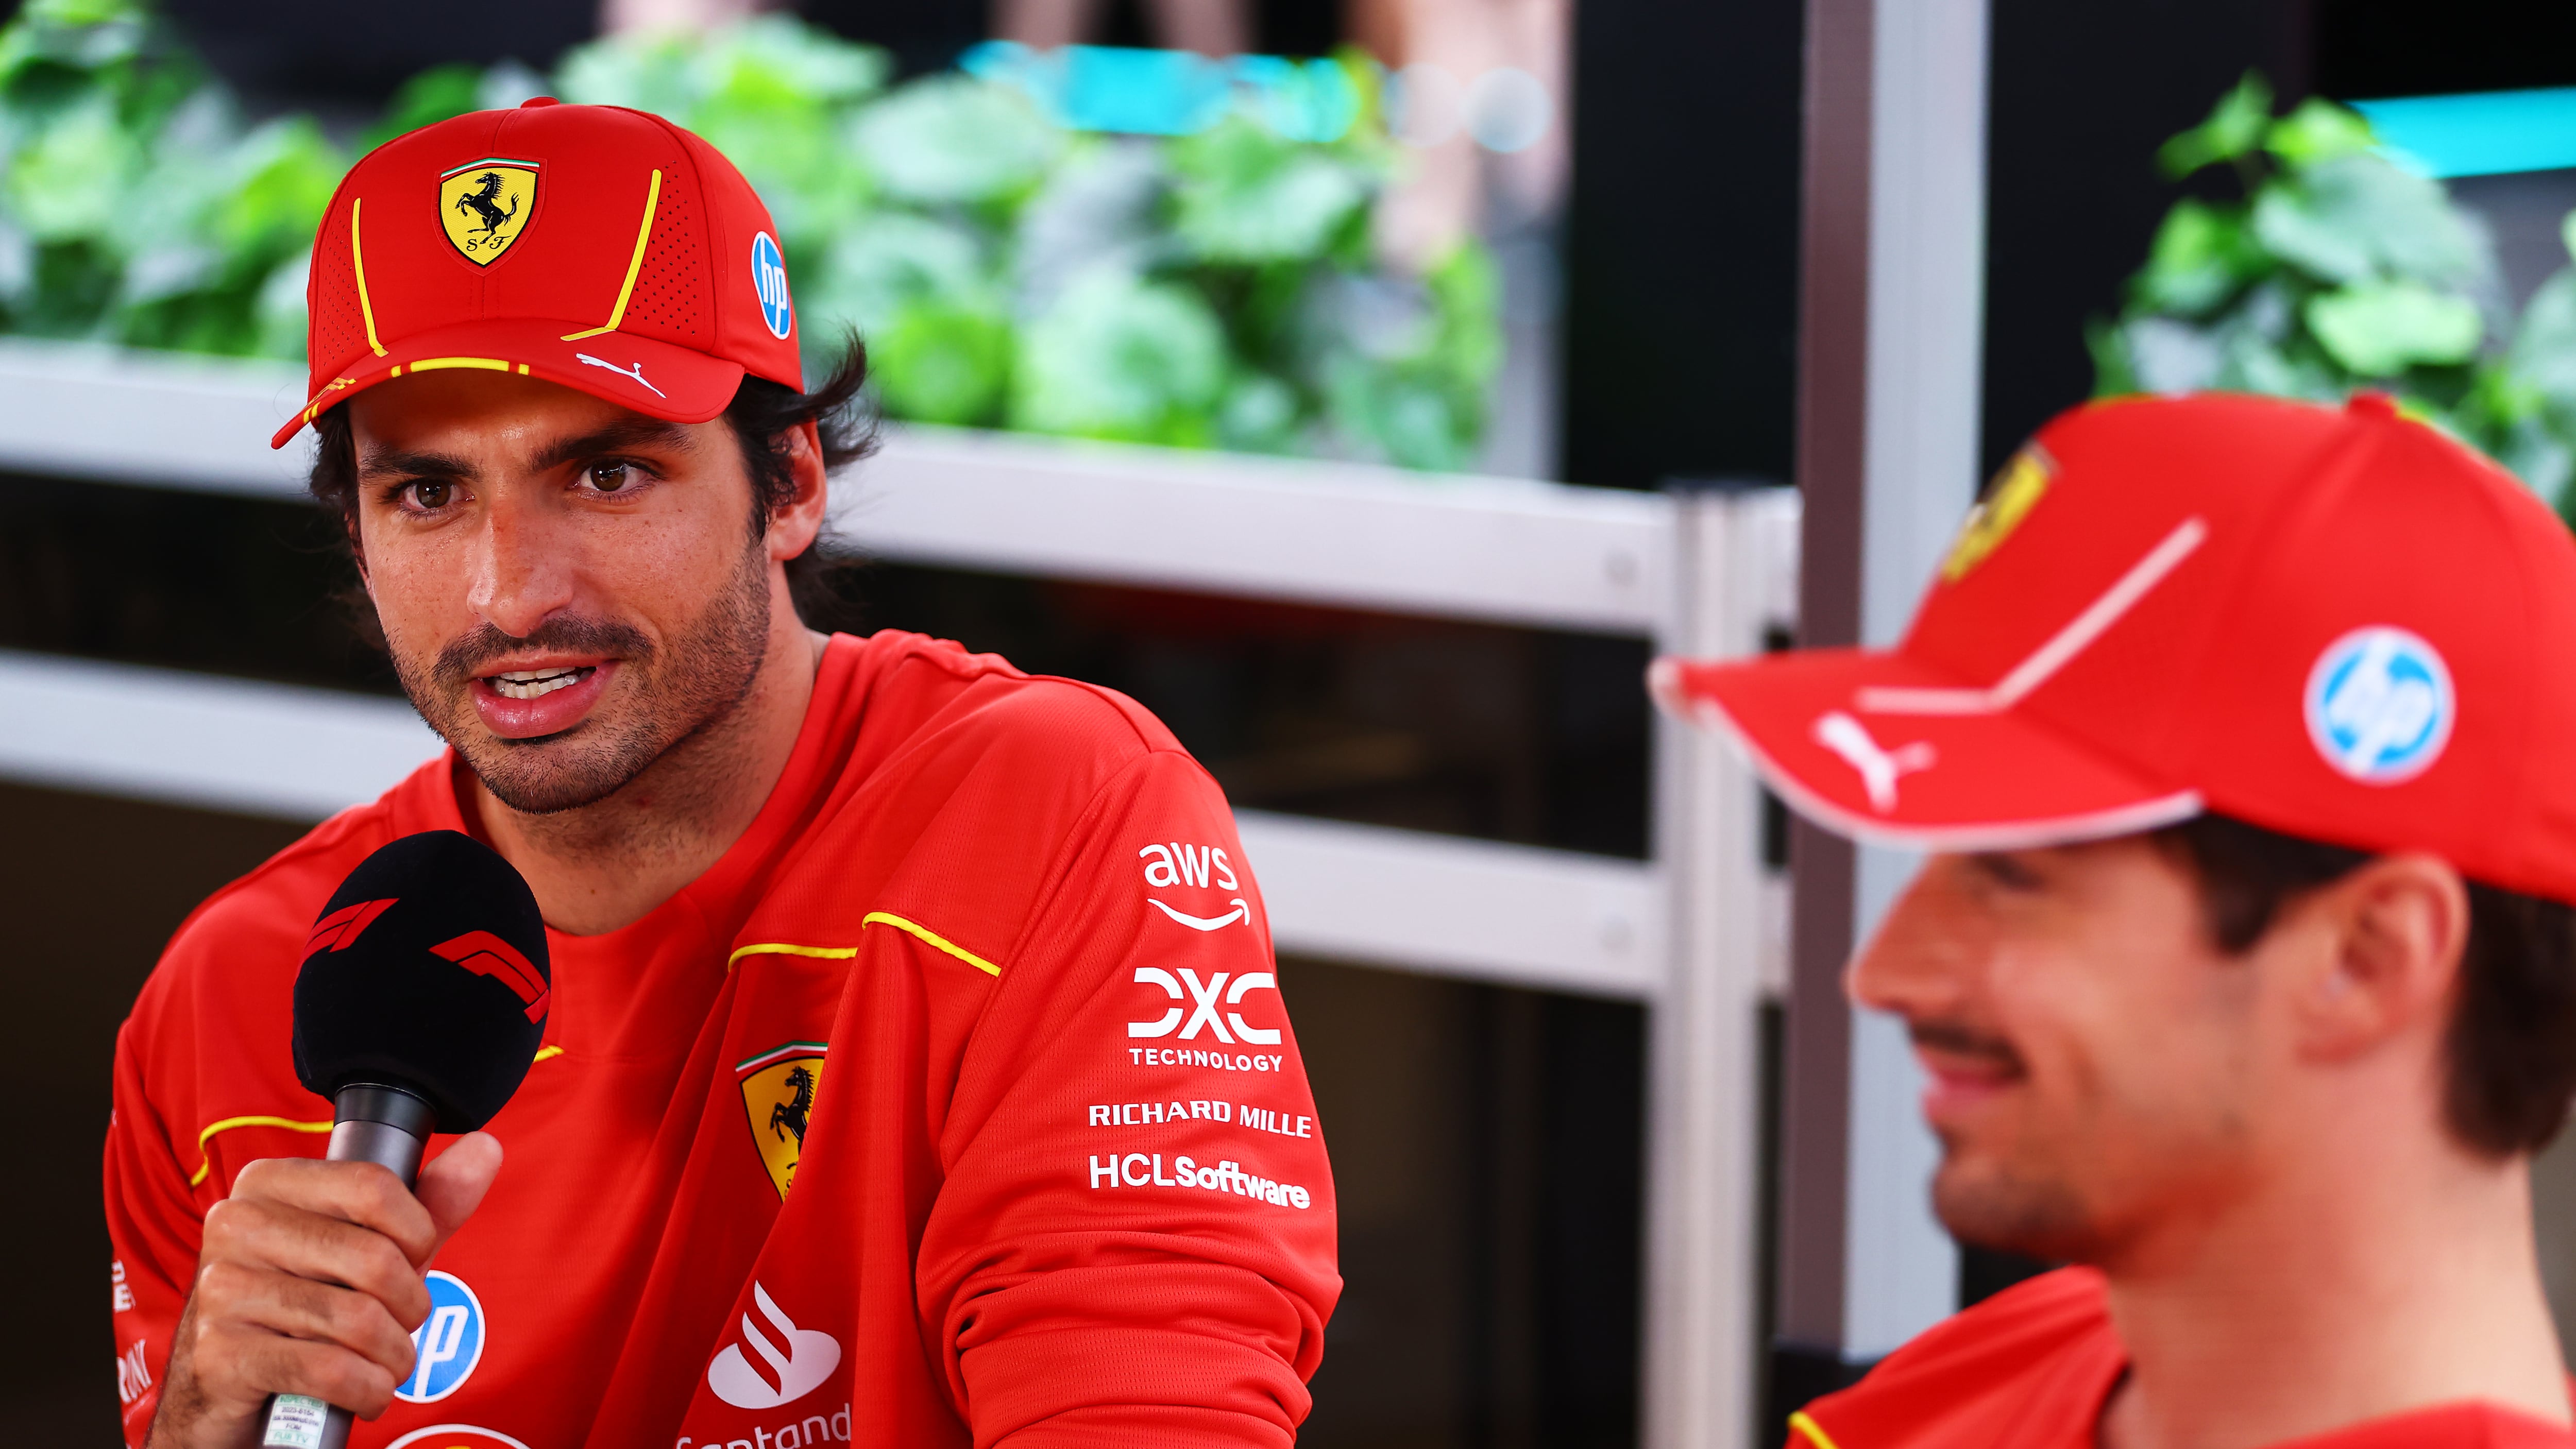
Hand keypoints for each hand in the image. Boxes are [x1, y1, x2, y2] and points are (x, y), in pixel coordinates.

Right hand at [145, 1133, 501, 1448]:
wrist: (227, 1382)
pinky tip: (366, 1392)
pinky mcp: (220, 1355)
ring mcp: (222, 1290)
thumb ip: (430, 1201)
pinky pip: (329, 1370)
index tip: (415, 1257)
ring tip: (387, 1361)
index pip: (375, 1187)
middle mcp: (237, 1225)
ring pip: (358, 1320)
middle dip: (411, 1304)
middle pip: (374, 1258)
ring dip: (394, 1355)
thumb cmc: (309, 1301)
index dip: (418, 1233)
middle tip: (403, 1322)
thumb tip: (485, 1148)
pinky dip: (368, 1390)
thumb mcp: (371, 1245)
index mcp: (270, 1182)